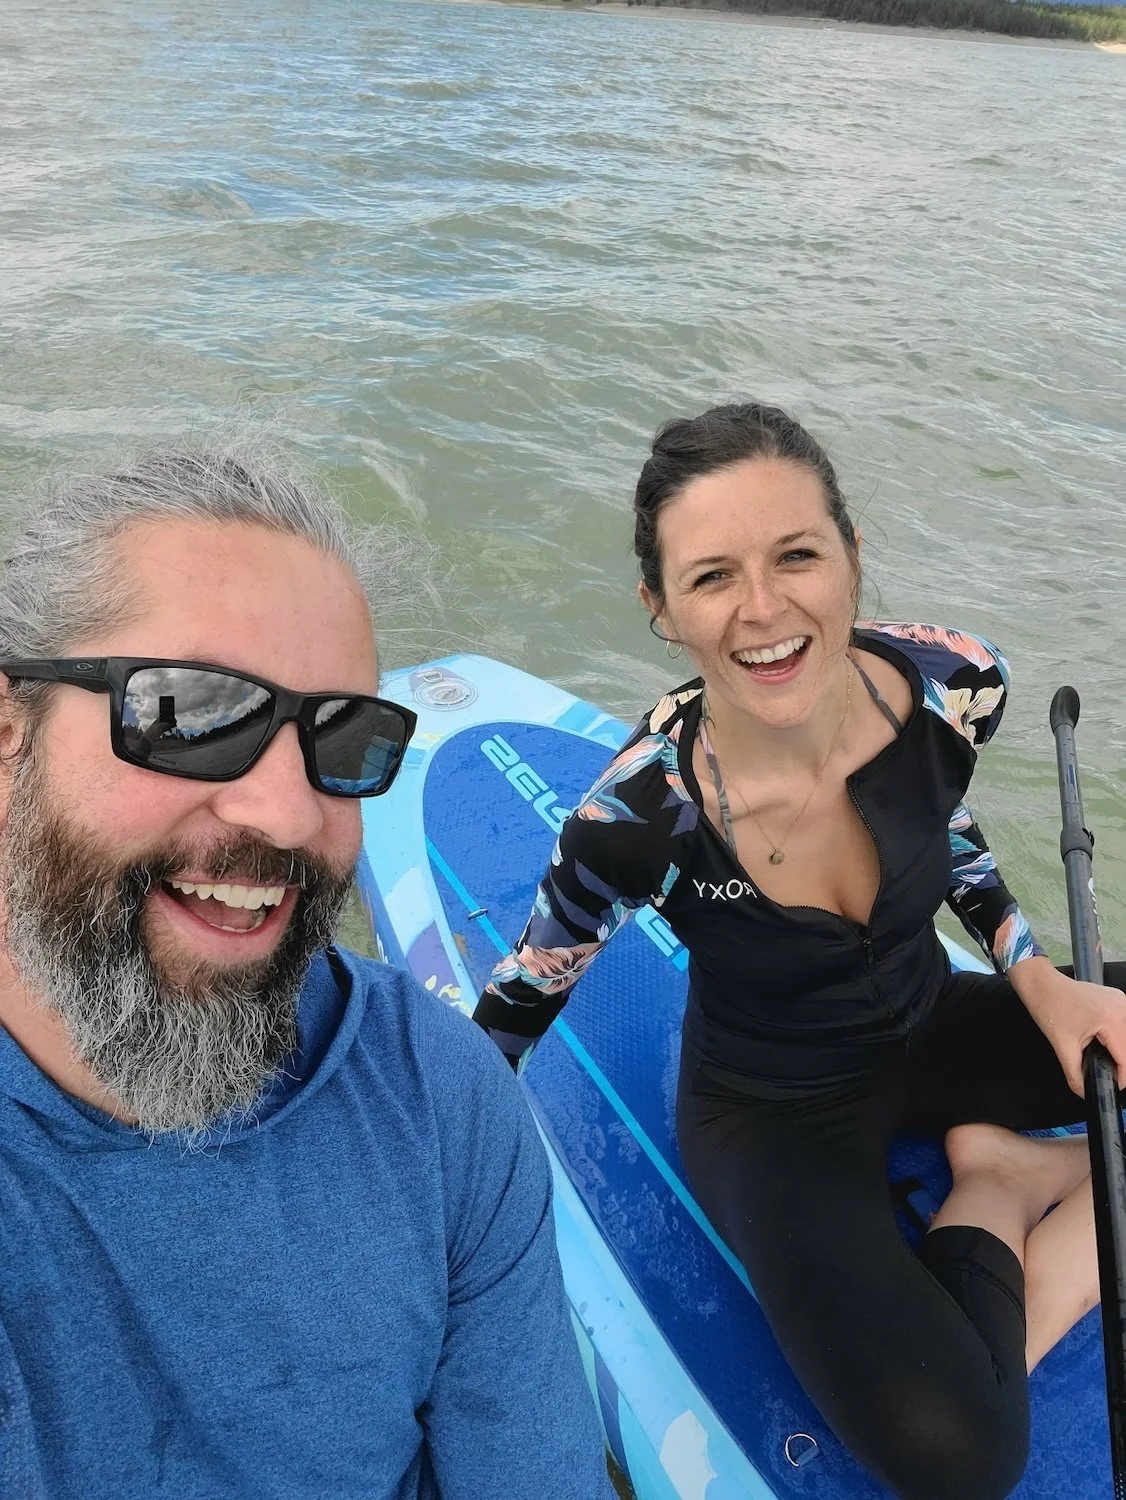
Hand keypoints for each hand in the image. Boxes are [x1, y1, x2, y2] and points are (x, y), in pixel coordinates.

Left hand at [1011, 957, 1125, 1096]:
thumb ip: (1075, 1074)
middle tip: (1109, 1077)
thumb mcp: (1062, 1046)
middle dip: (1121, 1064)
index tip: (1116, 1088)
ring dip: (1120, 1051)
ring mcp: (1121, 1001)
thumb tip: (1083, 1092)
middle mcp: (1122, 1007)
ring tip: (1107, 1062)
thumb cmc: (1049, 1008)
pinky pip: (1123, 1024)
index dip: (1122, 1077)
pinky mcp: (1117, 999)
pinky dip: (1118, 1037)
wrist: (1040, 983)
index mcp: (1112, 1019)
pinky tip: (1106, 1045)